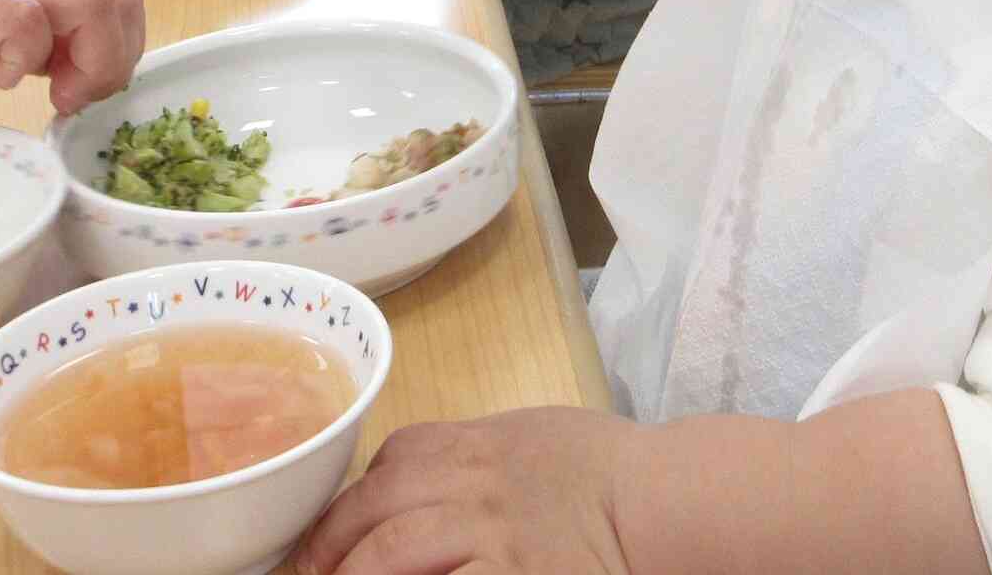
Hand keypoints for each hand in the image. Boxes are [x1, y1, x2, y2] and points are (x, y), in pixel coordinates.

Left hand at [295, 408, 639, 574]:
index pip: (390, 461)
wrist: (663, 503)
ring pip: (390, 553)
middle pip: (375, 507)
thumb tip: (414, 485)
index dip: (347, 503)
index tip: (328, 537)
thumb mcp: (531, 438)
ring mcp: (489, 534)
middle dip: (329, 547)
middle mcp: (473, 482)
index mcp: (477, 443)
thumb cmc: (606, 470)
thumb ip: (473, 454)